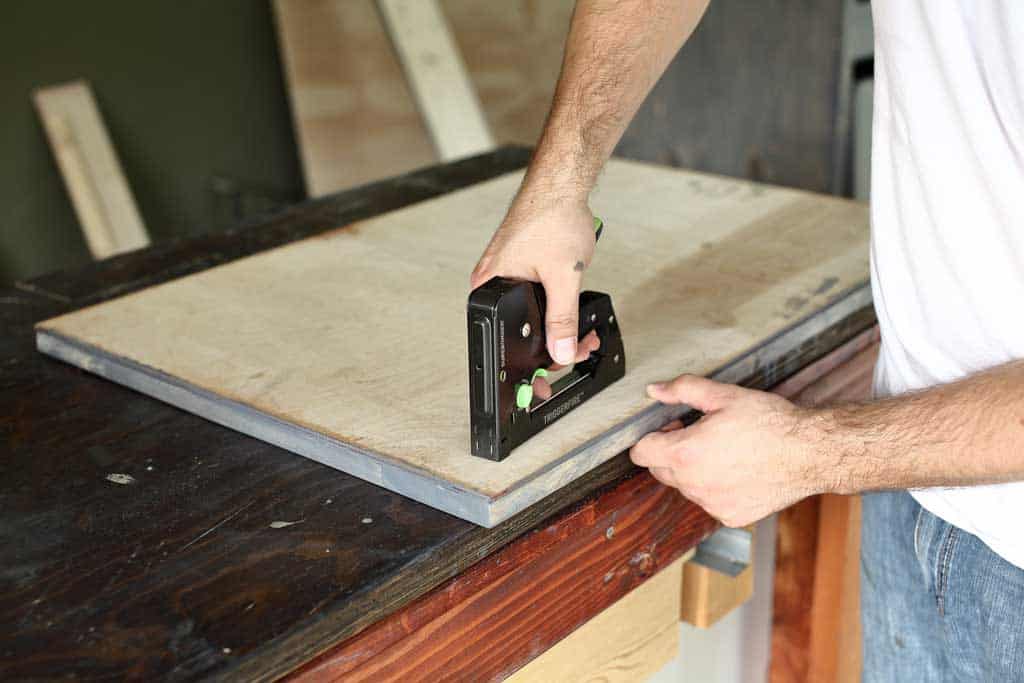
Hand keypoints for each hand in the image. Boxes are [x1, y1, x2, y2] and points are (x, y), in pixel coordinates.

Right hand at [471, 195, 596, 365]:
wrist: (561, 182)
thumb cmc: (552, 215)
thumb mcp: (563, 277)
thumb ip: (562, 319)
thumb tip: (561, 351)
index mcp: (489, 286)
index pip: (505, 339)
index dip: (533, 361)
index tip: (553, 373)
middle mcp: (491, 281)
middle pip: (520, 330)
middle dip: (554, 342)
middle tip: (579, 346)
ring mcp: (505, 272)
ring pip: (530, 313)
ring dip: (558, 323)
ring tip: (579, 324)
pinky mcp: (519, 264)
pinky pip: (533, 295)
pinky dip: (554, 304)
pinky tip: (568, 298)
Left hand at [629, 374, 831, 526]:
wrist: (809, 453)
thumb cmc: (770, 423)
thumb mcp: (723, 395)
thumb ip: (682, 390)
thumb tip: (654, 390)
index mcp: (685, 454)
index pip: (641, 453)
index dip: (652, 435)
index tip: (672, 427)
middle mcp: (694, 485)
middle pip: (660, 471)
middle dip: (671, 452)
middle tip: (700, 433)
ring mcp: (712, 505)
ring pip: (685, 487)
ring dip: (694, 470)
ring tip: (724, 450)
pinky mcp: (730, 517)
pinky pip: (709, 501)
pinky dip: (715, 487)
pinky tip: (738, 470)